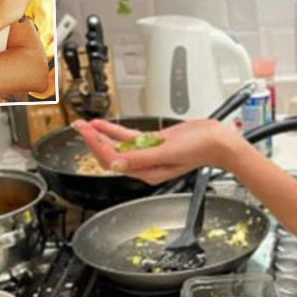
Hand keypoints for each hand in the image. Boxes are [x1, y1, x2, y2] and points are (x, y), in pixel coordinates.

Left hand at [72, 118, 231, 184]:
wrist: (218, 141)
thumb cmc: (200, 149)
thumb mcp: (167, 152)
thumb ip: (140, 158)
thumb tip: (116, 163)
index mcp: (147, 172)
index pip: (113, 161)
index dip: (97, 146)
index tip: (87, 133)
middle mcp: (145, 165)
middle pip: (111, 154)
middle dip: (93, 141)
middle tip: (79, 127)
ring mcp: (149, 153)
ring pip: (118, 145)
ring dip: (101, 135)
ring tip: (86, 125)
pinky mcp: (154, 142)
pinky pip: (129, 137)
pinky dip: (115, 131)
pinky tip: (104, 124)